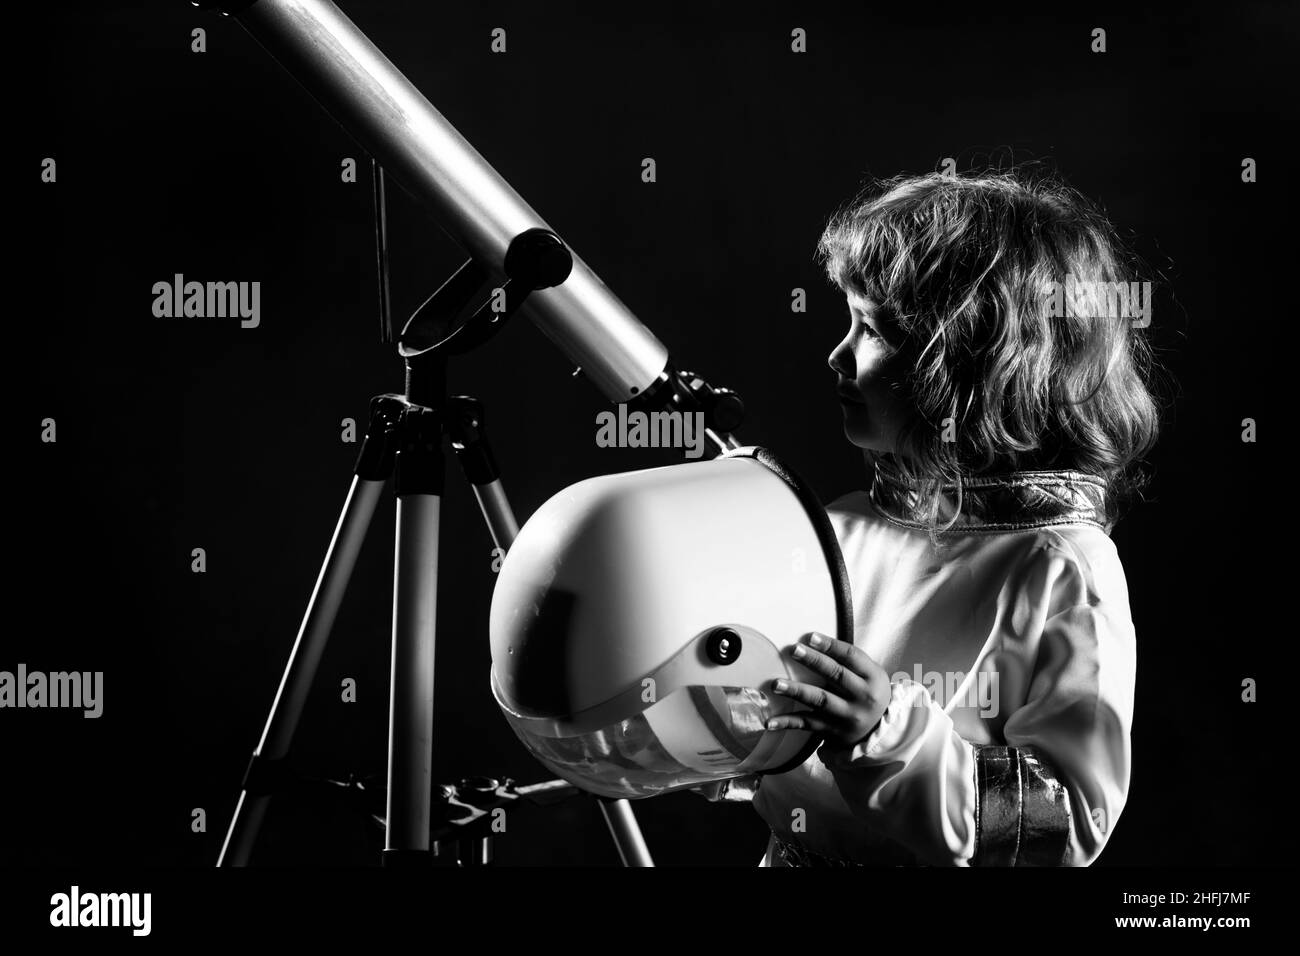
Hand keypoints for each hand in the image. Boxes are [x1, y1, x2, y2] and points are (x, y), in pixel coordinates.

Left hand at [766, 631, 891, 749]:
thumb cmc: (869, 692)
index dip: (831, 646)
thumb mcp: (871, 674)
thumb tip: (814, 640)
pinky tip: (770, 722)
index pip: (851, 656)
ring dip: (796, 691)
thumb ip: (849, 661)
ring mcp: (848, 716)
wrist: (881, 731)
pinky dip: (788, 723)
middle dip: (814, 661)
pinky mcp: (833, 731)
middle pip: (836, 675)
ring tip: (775, 683)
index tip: (810, 637)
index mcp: (873, 677)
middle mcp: (863, 697)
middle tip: (793, 650)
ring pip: (820, 700)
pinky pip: (808, 725)